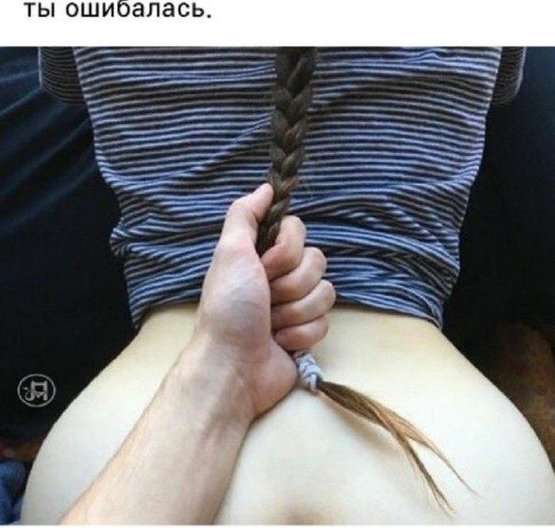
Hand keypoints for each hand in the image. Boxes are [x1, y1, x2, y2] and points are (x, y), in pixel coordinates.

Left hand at [193, 184, 334, 418]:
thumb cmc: (229, 309)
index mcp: (264, 255)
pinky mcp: (308, 332)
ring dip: (294, 312)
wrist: (234, 367)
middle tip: (265, 300)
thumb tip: (267, 187)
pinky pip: (325, 321)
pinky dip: (300, 335)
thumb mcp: (230, 254)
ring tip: (271, 325)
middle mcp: (282, 275)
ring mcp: (297, 304)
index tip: (264, 267)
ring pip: (326, 293)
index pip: (299, 232)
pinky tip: (281, 343)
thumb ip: (245, 215)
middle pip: (317, 262)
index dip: (286, 250)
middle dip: (289, 285)